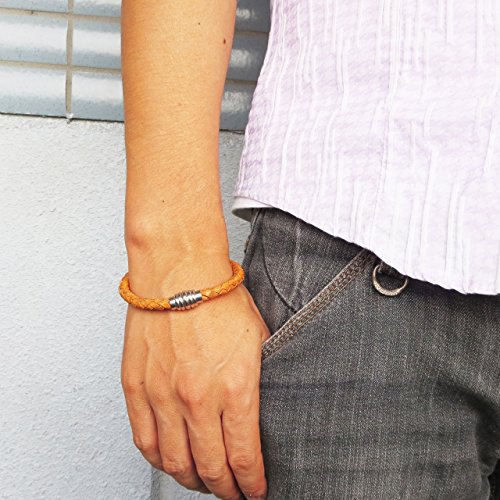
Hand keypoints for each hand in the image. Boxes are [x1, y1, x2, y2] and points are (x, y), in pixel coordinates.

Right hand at [121, 261, 269, 499]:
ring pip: (175, 462)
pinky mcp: (136, 387)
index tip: (255, 491)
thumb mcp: (259, 340)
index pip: (243, 457)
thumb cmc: (219, 298)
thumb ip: (259, 382)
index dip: (251, 484)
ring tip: (203, 481)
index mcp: (234, 388)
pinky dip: (159, 460)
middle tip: (232, 492)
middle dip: (225, 490)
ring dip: (192, 480)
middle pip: (210, 468)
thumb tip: (259, 413)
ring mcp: (162, 395)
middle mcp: (196, 399)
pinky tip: (171, 462)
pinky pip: (144, 440)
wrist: (179, 272)